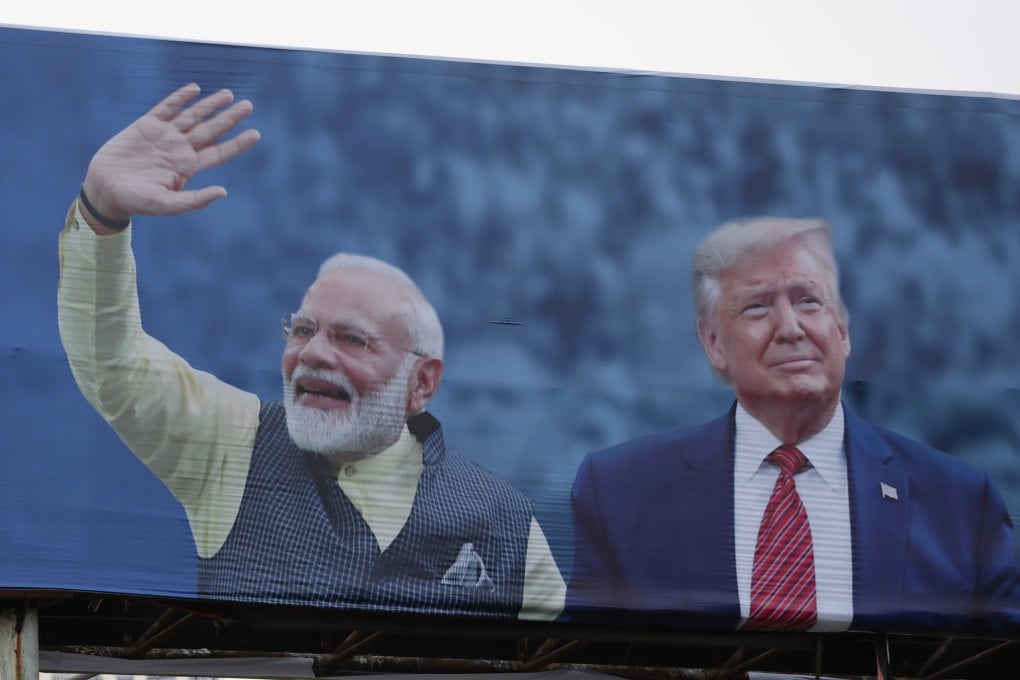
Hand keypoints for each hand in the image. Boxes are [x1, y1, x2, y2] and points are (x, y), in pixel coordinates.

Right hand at [80, 84, 260, 232]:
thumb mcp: (168, 204)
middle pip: (211, 130)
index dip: (238, 144)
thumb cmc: (137, 202)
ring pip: (193, 116)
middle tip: (249, 105)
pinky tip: (194, 89)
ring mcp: (165, 136)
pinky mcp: (146, 125)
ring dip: (210, 105)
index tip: (256, 134)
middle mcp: (181, 149)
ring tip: (228, 94)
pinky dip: (180, 98)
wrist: (105, 190)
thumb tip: (224, 192)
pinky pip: (167, 107)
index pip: (219, 153)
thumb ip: (195, 200)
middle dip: (230, 118)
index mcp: (189, 167)